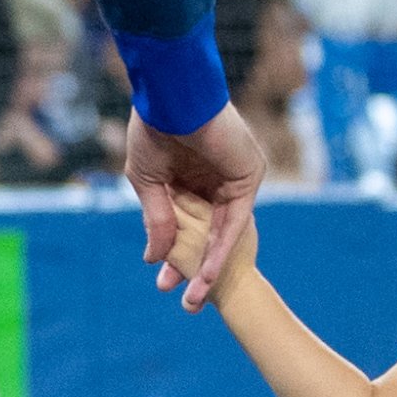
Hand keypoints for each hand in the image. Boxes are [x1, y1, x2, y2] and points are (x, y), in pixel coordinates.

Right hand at [125, 105, 263, 310]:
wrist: (172, 95)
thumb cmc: (155, 128)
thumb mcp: (148, 183)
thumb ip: (158, 221)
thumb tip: (154, 259)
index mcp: (191, 177)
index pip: (188, 225)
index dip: (175, 255)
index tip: (162, 281)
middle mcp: (215, 181)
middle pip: (207, 235)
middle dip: (194, 270)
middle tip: (183, 301)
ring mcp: (235, 179)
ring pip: (223, 233)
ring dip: (210, 268)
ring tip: (195, 299)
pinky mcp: (249, 177)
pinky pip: (235, 221)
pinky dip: (221, 249)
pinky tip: (206, 274)